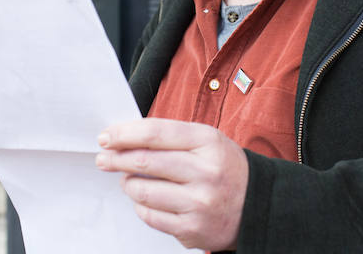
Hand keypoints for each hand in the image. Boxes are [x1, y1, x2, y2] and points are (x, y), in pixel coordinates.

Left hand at [95, 118, 247, 250]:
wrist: (258, 205)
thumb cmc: (224, 168)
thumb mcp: (207, 141)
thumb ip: (170, 137)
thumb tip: (125, 139)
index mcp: (208, 142)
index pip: (156, 133)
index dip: (125, 134)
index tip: (107, 137)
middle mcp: (205, 172)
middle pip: (145, 161)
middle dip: (117, 159)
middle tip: (104, 158)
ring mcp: (199, 203)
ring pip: (142, 191)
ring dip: (128, 184)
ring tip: (128, 180)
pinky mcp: (192, 229)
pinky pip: (150, 216)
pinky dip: (141, 206)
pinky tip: (145, 199)